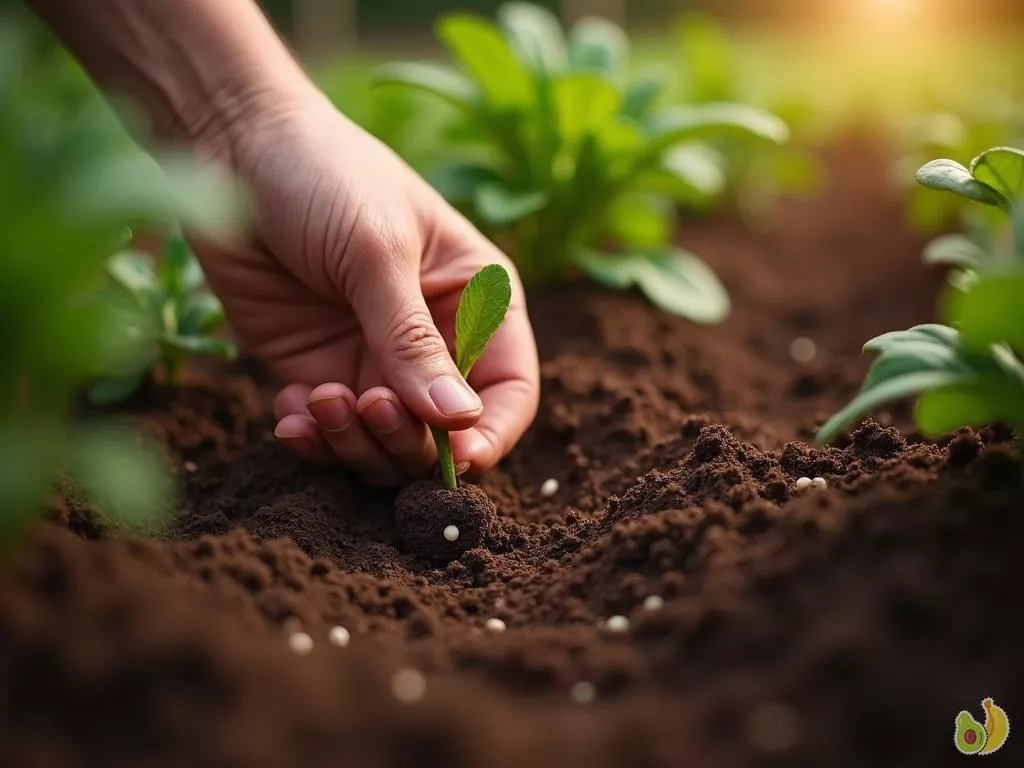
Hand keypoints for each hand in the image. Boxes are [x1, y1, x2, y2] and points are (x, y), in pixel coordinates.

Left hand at [195, 87, 538, 485]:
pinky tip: (289, 415)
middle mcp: (431, 340)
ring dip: (356, 442)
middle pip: (443, 433)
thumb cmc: (325, 175)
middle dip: (409, 438)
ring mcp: (371, 361)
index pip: (508, 388)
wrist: (232, 148)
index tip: (462, 457)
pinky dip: (312, 441)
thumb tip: (460, 422)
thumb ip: (413, 340)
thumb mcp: (377, 252)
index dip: (492, 432)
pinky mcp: (316, 371)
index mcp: (474, 300)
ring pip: (385, 445)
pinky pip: (327, 435)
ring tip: (319, 400)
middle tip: (366, 404)